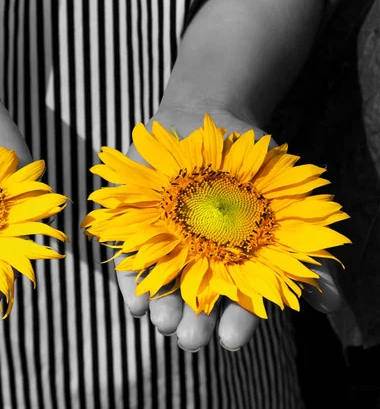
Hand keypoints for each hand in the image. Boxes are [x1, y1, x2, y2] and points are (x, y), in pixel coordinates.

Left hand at [115, 108, 341, 351]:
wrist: (204, 121)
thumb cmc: (250, 165)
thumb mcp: (284, 201)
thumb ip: (305, 254)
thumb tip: (331, 308)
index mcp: (236, 268)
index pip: (239, 307)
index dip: (237, 325)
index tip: (233, 340)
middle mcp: (200, 268)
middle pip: (196, 309)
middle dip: (194, 328)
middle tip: (191, 339)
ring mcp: (167, 253)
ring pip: (163, 293)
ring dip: (162, 312)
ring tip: (164, 321)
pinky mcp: (136, 235)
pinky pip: (131, 266)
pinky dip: (132, 285)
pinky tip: (136, 302)